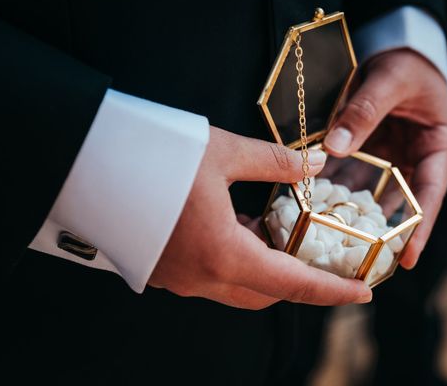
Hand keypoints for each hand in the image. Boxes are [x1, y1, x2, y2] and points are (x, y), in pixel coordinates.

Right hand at [149, 126, 371, 308]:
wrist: (83, 162)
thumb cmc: (155, 156)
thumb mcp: (222, 153)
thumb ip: (275, 162)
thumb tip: (315, 161)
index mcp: (223, 256)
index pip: (293, 284)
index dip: (332, 290)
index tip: (363, 291)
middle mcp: (200, 277)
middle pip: (266, 291)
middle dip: (299, 276)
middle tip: (320, 248)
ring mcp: (177, 277)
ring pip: (238, 284)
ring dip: (265, 264)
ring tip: (280, 227)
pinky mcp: (160, 266)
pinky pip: (212, 273)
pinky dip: (236, 257)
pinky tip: (239, 223)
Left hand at [323, 49, 446, 268]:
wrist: (394, 49)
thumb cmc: (407, 64)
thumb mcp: (390, 81)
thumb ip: (365, 111)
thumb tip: (333, 148)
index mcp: (436, 147)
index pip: (430, 195)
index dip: (419, 229)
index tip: (409, 259)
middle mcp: (412, 160)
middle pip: (397, 203)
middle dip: (378, 230)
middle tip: (360, 258)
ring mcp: (387, 158)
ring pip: (368, 192)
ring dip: (350, 210)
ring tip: (330, 235)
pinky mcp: (364, 151)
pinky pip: (348, 173)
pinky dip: (334, 186)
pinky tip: (314, 201)